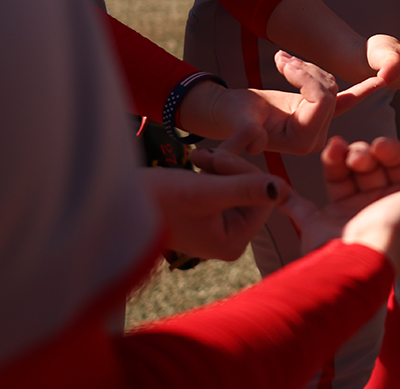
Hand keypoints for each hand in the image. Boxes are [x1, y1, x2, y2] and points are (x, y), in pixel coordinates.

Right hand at [139, 146, 280, 261]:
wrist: (115, 201)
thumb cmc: (156, 199)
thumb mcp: (203, 191)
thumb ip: (243, 189)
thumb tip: (283, 191)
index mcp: (233, 243)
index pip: (263, 196)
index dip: (243, 172)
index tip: (213, 161)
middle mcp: (229, 239)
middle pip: (253, 189)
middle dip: (229, 167)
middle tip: (199, 156)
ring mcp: (218, 225)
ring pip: (238, 182)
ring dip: (218, 163)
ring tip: (194, 158)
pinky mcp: (207, 212)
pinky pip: (224, 182)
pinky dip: (213, 167)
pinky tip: (194, 159)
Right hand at [179, 52, 383, 155]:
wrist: (227, 115)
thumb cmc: (230, 118)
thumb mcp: (236, 125)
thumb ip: (243, 137)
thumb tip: (249, 142)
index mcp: (303, 142)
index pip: (323, 100)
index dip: (307, 77)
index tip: (282, 62)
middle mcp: (316, 138)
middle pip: (330, 91)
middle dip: (307, 70)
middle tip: (281, 59)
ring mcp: (320, 126)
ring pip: (330, 84)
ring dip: (308, 68)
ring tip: (282, 62)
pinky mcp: (318, 114)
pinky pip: (346, 100)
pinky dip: (363, 89)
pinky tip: (381, 79)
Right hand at [278, 136, 399, 270]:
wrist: (361, 256)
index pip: (399, 161)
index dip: (390, 149)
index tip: (381, 147)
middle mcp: (377, 207)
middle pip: (369, 164)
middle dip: (363, 153)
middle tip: (358, 154)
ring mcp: (345, 216)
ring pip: (339, 175)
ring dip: (336, 159)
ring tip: (332, 152)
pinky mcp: (315, 226)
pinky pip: (298, 206)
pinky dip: (287, 196)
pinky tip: (282, 185)